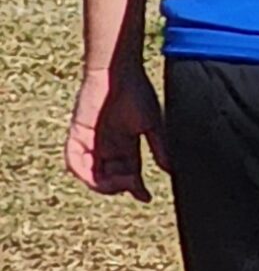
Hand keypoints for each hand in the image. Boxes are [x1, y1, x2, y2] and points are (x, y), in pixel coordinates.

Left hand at [65, 61, 165, 199]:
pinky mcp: (77, 135)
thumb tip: (170, 169)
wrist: (119, 73)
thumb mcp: (153, 123)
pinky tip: (98, 177)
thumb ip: (159, 147)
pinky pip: (75, 162)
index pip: (129, 171)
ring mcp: (91, 142)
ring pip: (92, 174)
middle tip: (133, 183)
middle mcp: (107, 146)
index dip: (136, 186)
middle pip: (111, 177)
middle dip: (122, 185)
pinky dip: (84, 173)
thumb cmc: (138, 92)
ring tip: (120, 182)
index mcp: (126, 143)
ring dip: (105, 184)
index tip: (146, 197)